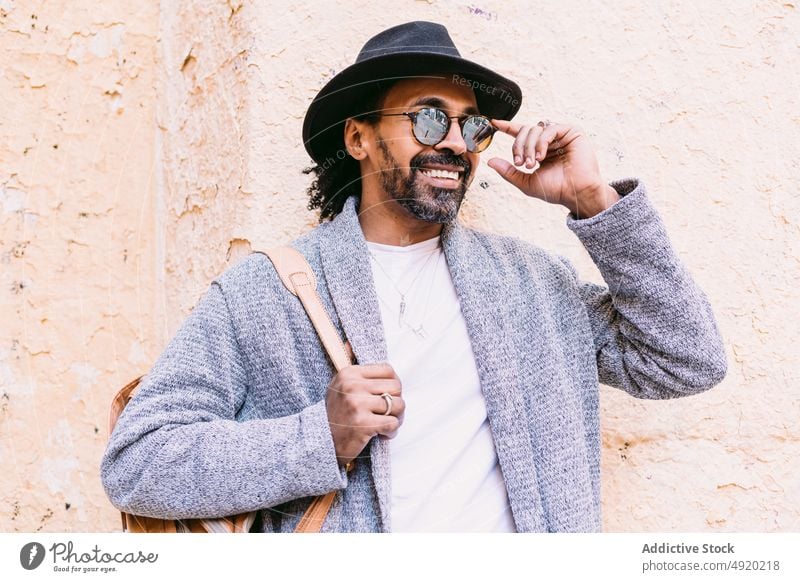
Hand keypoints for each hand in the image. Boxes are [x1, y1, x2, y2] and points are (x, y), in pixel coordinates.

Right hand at [325, 362, 404, 467]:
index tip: (387, 395)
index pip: (388, 369)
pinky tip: (381, 435)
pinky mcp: (363, 424)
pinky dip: (391, 432)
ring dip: (396, 418)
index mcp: (349, 373)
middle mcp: (352, 386)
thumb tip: (348, 342)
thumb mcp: (337, 384)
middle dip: (397, 402)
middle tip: (387, 412)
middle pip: (397, 387)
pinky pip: (393, 424)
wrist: (322, 441)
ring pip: (398, 405)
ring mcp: (357, 405)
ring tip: (385, 423)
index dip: (393, 383)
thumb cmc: (335, 413)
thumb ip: (347, 363)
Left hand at [486, 120, 619, 218]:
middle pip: (525, 130)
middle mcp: (549, 140)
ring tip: (532, 164)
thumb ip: (508, 171)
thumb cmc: (555, 190)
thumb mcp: (526, 182)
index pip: (522, 134)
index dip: (508, 127)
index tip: (494, 123)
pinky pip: (549, 129)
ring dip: (529, 147)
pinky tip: (541, 156)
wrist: (575, 193)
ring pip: (535, 129)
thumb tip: (490, 161)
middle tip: (520, 163)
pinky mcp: (571, 132)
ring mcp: (560, 135)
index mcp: (540, 150)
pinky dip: (541, 142)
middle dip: (518, 146)